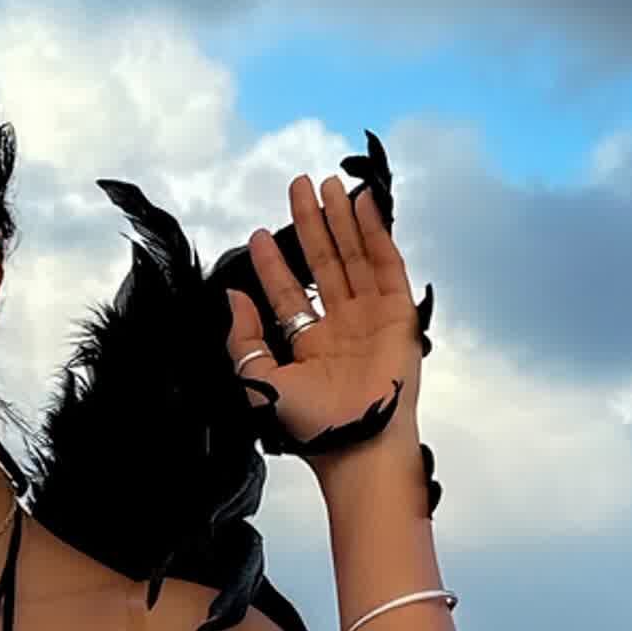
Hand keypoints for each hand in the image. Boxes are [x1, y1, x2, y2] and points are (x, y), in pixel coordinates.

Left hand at [231, 163, 425, 458]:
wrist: (356, 446)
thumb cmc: (310, 427)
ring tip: (326, 183)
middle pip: (324, 263)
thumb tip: (232, 298)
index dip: (274, 263)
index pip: (290, 293)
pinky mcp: (399, 314)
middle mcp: (343, 328)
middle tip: (299, 185)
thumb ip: (243, 340)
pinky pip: (387, 264)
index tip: (259, 234)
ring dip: (341, 218)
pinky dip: (376, 232)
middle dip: (310, 223)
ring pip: (354, 256)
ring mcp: (372, 318)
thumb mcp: (259, 382)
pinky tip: (362, 203)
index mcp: (311, 346)